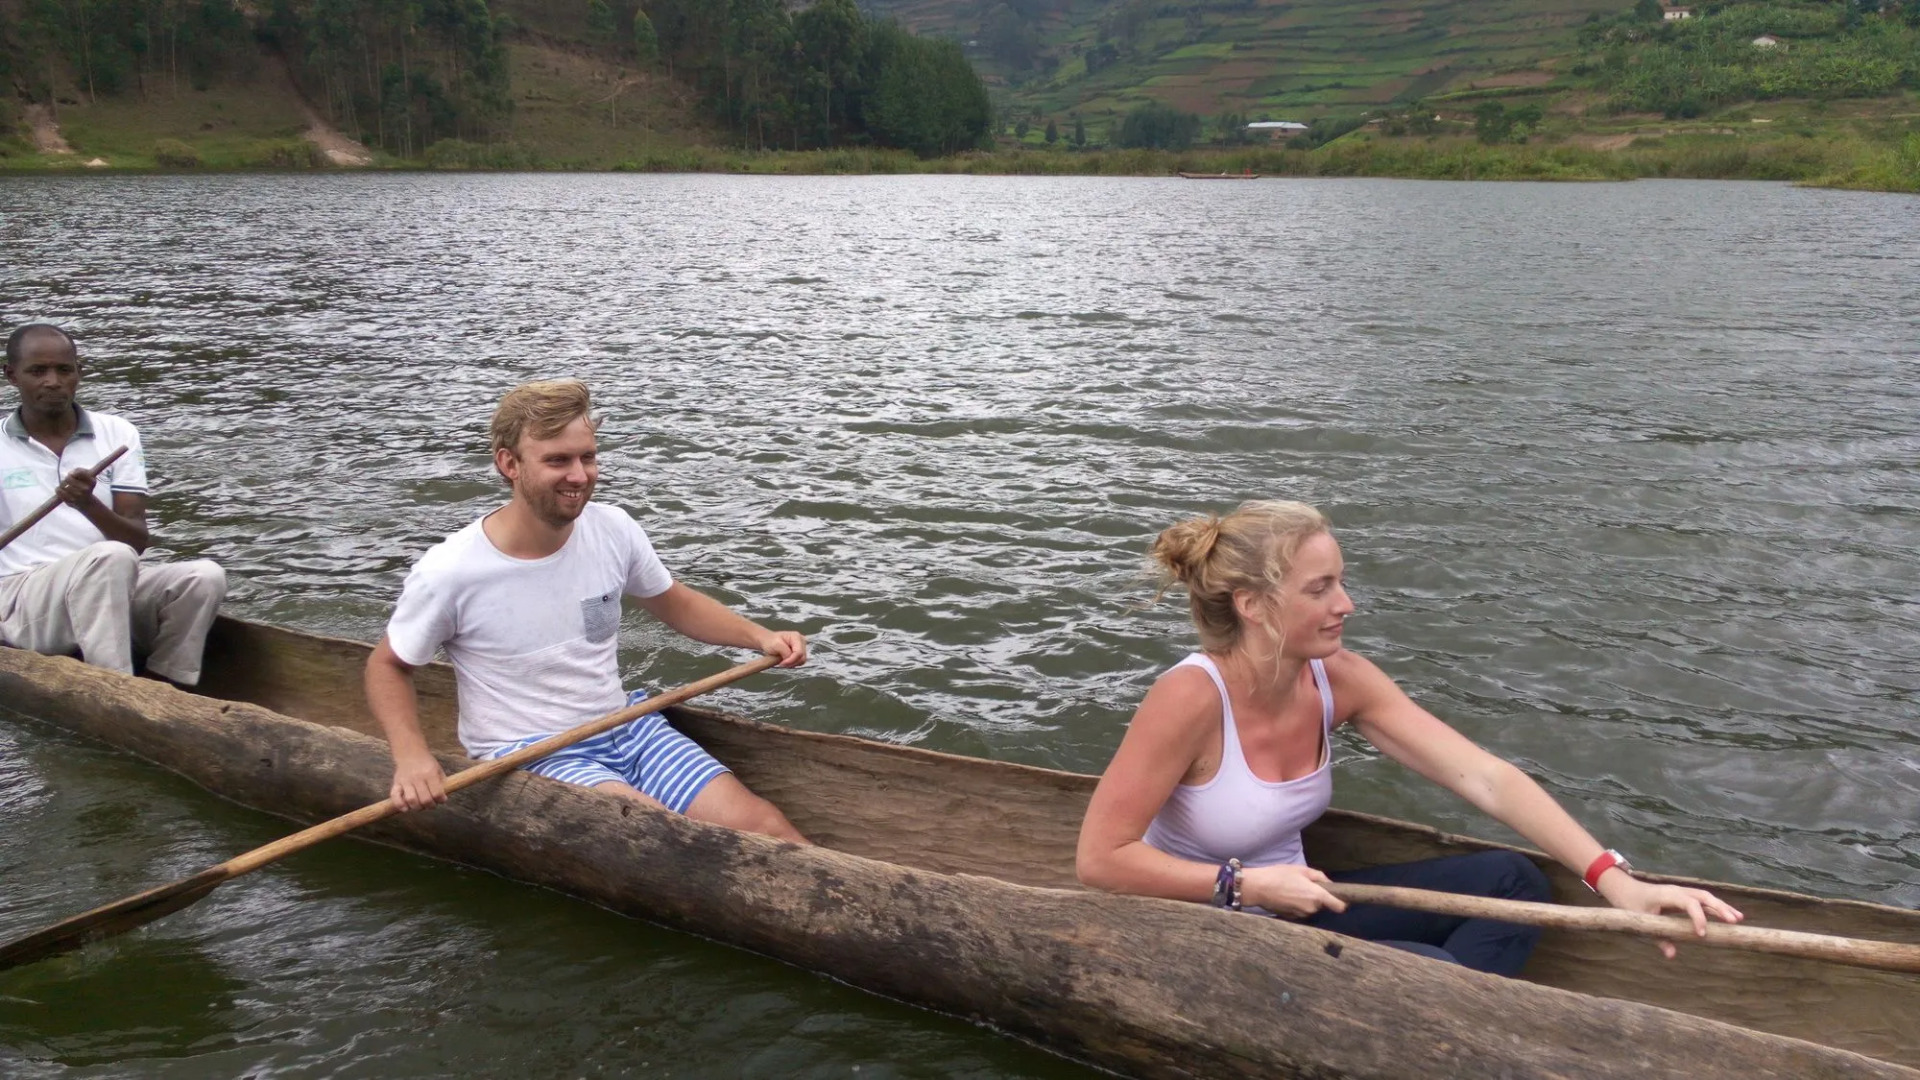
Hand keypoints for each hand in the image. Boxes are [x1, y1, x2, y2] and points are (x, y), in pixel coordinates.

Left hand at [55, 468, 97, 507]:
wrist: (87, 502)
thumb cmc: (86, 486)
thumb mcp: (88, 477)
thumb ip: (80, 471)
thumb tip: (70, 473)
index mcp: (91, 482)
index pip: (79, 472)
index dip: (74, 472)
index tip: (74, 475)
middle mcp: (85, 489)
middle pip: (68, 478)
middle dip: (67, 478)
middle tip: (68, 480)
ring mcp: (77, 496)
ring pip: (63, 485)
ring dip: (62, 484)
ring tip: (64, 485)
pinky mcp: (70, 501)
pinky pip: (59, 492)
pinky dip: (58, 489)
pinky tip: (60, 489)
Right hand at [390, 748, 447, 811]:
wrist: (410, 753)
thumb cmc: (427, 763)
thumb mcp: (438, 770)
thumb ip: (442, 783)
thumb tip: (442, 799)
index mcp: (430, 773)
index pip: (437, 793)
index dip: (441, 800)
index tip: (442, 799)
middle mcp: (417, 777)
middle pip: (424, 799)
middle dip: (430, 806)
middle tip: (431, 804)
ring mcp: (405, 781)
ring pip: (411, 800)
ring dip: (417, 807)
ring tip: (421, 805)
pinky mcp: (396, 783)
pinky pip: (395, 796)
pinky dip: (400, 805)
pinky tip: (406, 808)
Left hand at [758, 629, 807, 667]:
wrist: (768, 640)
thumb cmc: (770, 641)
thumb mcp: (775, 644)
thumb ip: (785, 651)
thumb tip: (790, 658)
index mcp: (796, 637)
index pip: (799, 652)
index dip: (791, 660)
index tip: (782, 663)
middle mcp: (801, 641)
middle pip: (802, 657)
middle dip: (792, 662)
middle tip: (781, 663)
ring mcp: (802, 647)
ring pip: (802, 661)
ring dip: (792, 664)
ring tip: (783, 662)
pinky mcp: (800, 652)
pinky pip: (799, 662)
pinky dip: (793, 664)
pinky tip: (786, 661)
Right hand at [1241, 864, 1347, 917]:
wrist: (1258, 887)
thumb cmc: (1280, 875)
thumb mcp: (1301, 869)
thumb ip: (1319, 876)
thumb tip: (1328, 883)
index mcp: (1317, 895)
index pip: (1339, 907)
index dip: (1342, 902)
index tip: (1339, 897)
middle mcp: (1312, 908)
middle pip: (1322, 905)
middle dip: (1317, 897)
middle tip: (1304, 885)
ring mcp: (1301, 915)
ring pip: (1311, 908)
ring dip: (1306, 901)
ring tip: (1293, 889)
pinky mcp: (1292, 917)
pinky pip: (1300, 911)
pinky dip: (1297, 905)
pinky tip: (1286, 896)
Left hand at [1597, 871, 1743, 958]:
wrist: (1624, 888)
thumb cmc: (1631, 903)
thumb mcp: (1641, 922)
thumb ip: (1658, 938)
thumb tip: (1672, 955)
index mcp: (1667, 894)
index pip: (1688, 903)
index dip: (1697, 917)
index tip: (1702, 934)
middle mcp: (1678, 890)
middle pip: (1703, 896)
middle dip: (1719, 908)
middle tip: (1733, 921)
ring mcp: (1682, 892)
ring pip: (1706, 897)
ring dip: (1722, 907)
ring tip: (1738, 918)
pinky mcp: (1684, 896)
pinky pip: (1702, 900)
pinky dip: (1715, 907)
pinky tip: (1728, 916)